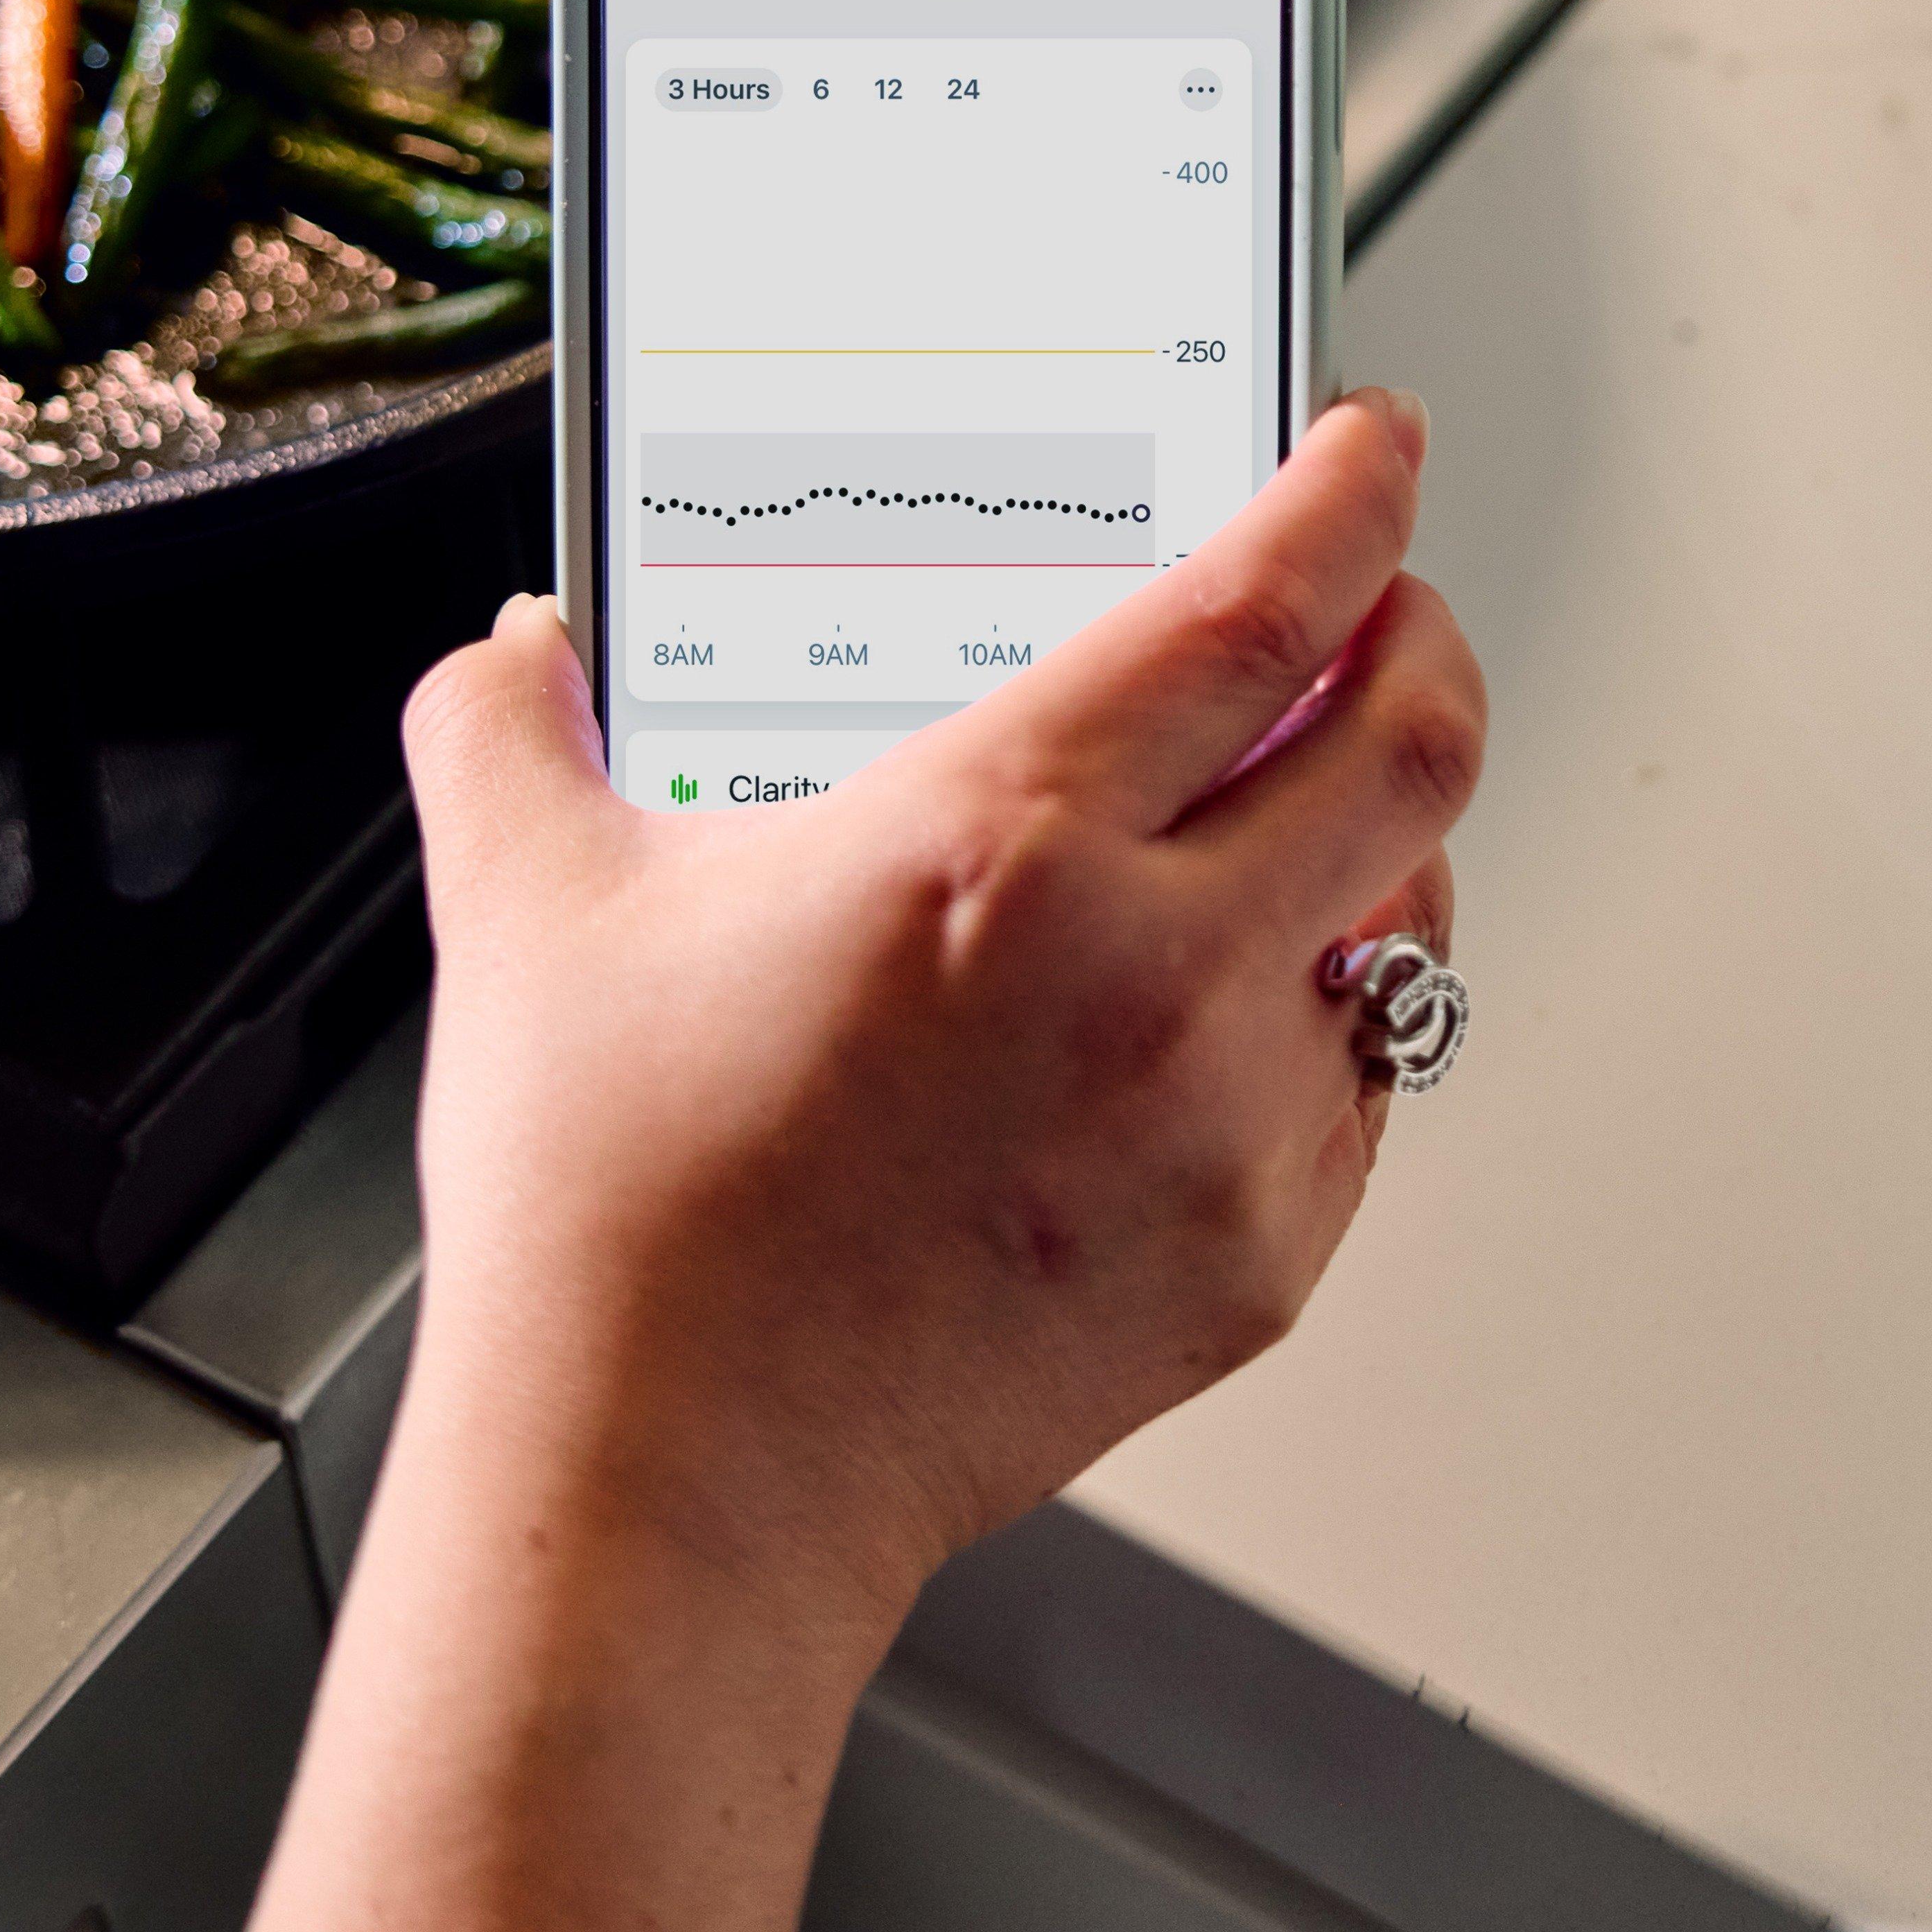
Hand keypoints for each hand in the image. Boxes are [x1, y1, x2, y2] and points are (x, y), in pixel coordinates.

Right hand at [398, 388, 1481, 1645]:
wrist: (667, 1486)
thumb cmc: (615, 1226)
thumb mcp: (526, 914)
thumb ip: (509, 731)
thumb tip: (517, 651)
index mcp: (999, 840)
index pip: (1268, 598)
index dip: (1354, 491)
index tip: (1369, 445)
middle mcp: (1150, 969)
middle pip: (1418, 736)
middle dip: (1422, 634)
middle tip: (1382, 606)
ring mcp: (1226, 1123)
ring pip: (1417, 917)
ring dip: (1384, 835)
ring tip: (1306, 812)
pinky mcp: (1259, 1259)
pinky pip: (1368, 1089)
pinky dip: (1334, 1016)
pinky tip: (1244, 1002)